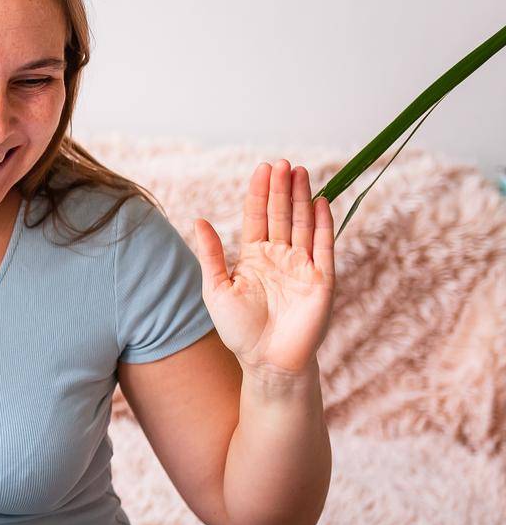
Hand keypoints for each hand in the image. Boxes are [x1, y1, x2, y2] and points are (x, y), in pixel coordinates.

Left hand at [190, 160, 334, 378]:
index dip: (260, 192)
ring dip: (303, 198)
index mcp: (254, 256)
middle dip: (282, 189)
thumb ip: (211, 255)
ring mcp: (302, 266)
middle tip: (283, 162)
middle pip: (282, 214)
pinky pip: (324, 246)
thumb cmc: (239, 330)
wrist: (266, 361)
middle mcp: (280, 256)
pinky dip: (324, 224)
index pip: (258, 216)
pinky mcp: (321, 280)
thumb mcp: (216, 289)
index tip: (263, 168)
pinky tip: (322, 202)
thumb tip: (199, 220)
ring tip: (301, 172)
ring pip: (304, 224)